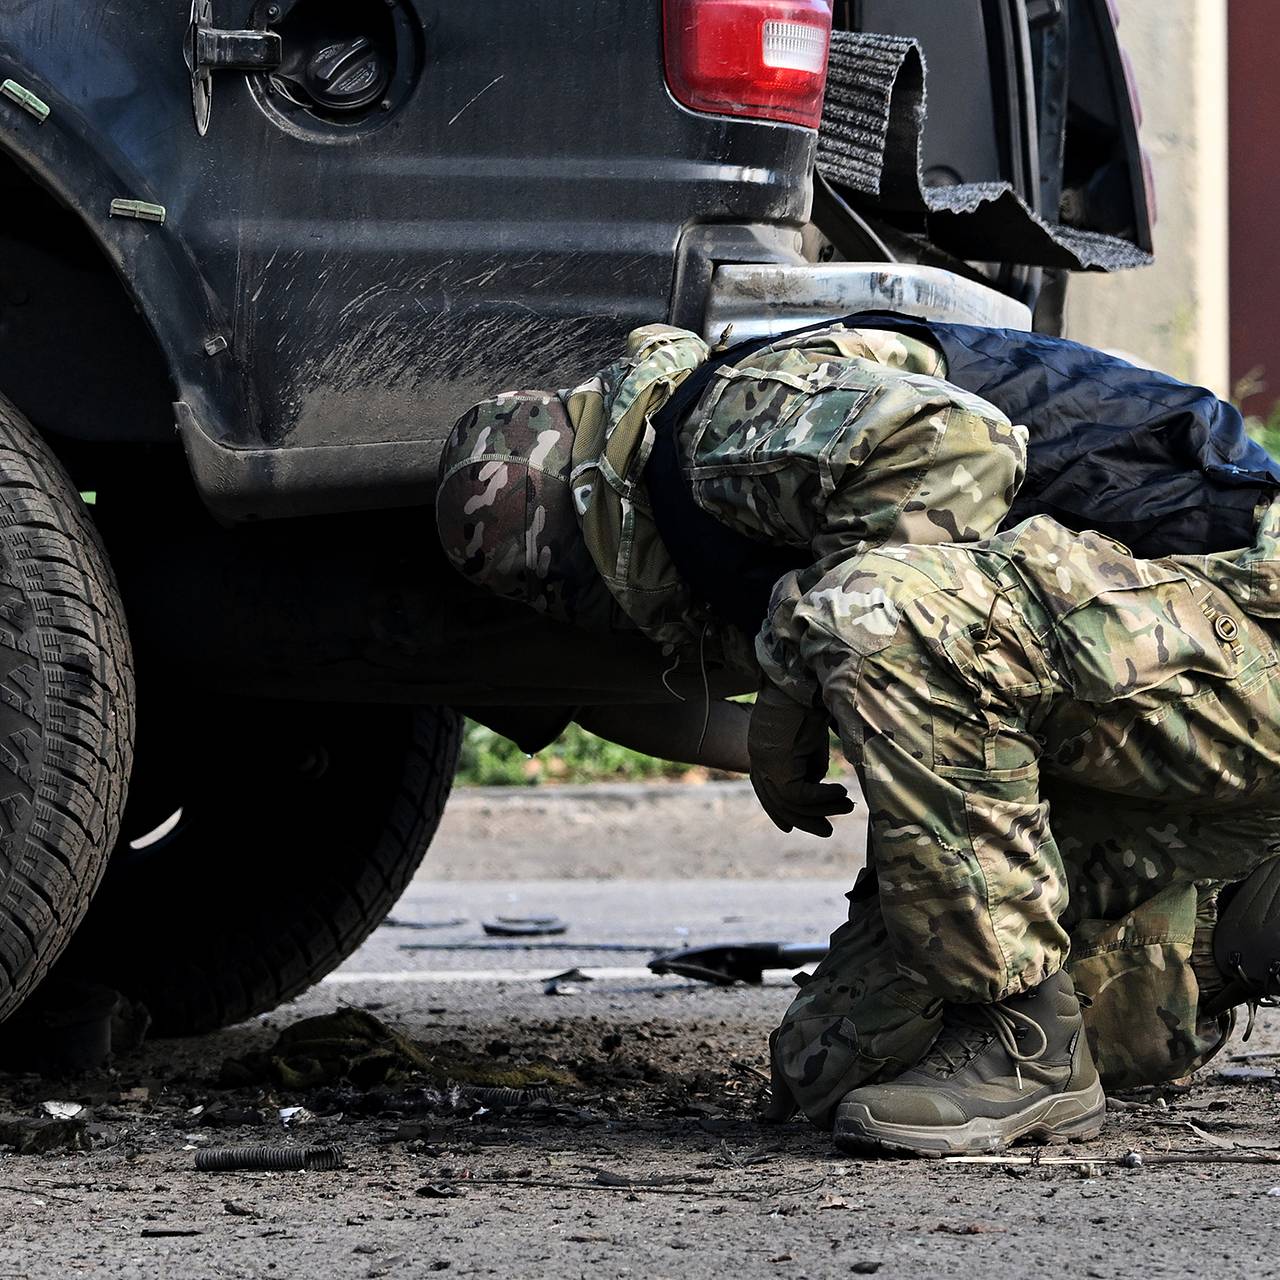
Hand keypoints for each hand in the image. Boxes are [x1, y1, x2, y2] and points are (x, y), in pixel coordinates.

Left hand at [748, 682, 853, 837]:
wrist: (801, 681)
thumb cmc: (807, 704)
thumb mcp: (809, 740)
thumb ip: (809, 764)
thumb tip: (815, 785)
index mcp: (764, 753)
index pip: (767, 793)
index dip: (779, 813)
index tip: (793, 829)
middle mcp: (759, 760)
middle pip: (778, 803)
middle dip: (804, 820)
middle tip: (827, 831)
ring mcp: (764, 762)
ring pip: (791, 802)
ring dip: (821, 808)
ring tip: (846, 806)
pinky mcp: (775, 763)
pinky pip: (799, 794)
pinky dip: (821, 797)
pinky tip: (840, 793)